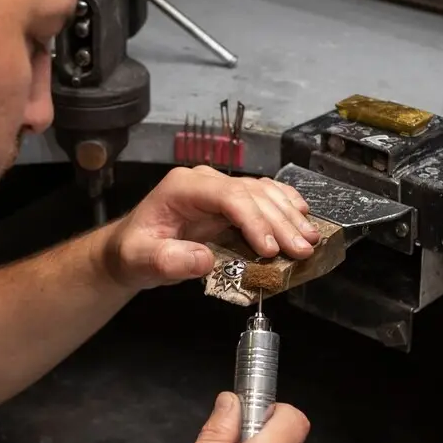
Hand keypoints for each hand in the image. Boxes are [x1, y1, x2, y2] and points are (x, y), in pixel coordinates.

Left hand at [104, 165, 320, 289]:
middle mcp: (205, 181)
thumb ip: (169, 260)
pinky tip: (302, 214)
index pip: (228, 195)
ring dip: (289, 214)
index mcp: (184, 187)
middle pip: (252, 194)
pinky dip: (284, 205)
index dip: (253, 220)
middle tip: (301, 249)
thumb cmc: (136, 251)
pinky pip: (263, 195)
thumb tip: (204, 259)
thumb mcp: (142, 260)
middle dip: (280, 222)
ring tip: (309, 237)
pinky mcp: (230, 200)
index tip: (270, 249)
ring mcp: (220, 188)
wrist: (132, 248)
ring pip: (263, 192)